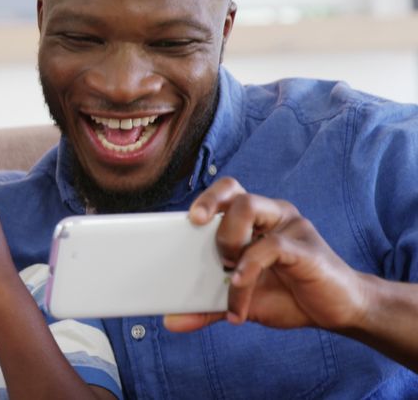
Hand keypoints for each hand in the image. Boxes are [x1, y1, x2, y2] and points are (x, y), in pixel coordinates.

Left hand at [165, 177, 370, 332]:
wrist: (340, 312)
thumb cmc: (290, 296)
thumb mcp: (241, 301)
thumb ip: (208, 307)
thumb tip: (171, 322)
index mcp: (256, 221)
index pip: (226, 193)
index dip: (203, 199)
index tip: (185, 220)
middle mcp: (272, 215)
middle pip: (234, 190)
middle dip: (209, 204)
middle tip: (195, 226)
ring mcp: (291, 227)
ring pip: (249, 208)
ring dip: (227, 239)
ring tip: (226, 270)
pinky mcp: (305, 249)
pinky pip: (269, 248)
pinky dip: (246, 271)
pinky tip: (239, 292)